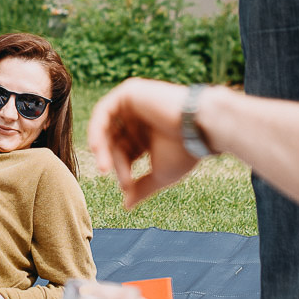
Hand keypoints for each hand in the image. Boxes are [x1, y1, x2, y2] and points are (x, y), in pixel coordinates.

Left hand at [87, 78, 204, 208]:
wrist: (201, 129)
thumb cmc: (186, 151)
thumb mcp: (160, 174)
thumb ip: (141, 188)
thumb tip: (127, 206)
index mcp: (145, 134)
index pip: (123, 152)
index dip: (122, 170)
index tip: (127, 187)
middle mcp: (138, 117)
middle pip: (113, 141)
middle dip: (113, 161)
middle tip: (123, 181)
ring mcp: (133, 103)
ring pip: (105, 127)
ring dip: (102, 148)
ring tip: (104, 167)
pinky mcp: (130, 92)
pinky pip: (104, 111)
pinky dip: (97, 129)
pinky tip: (97, 148)